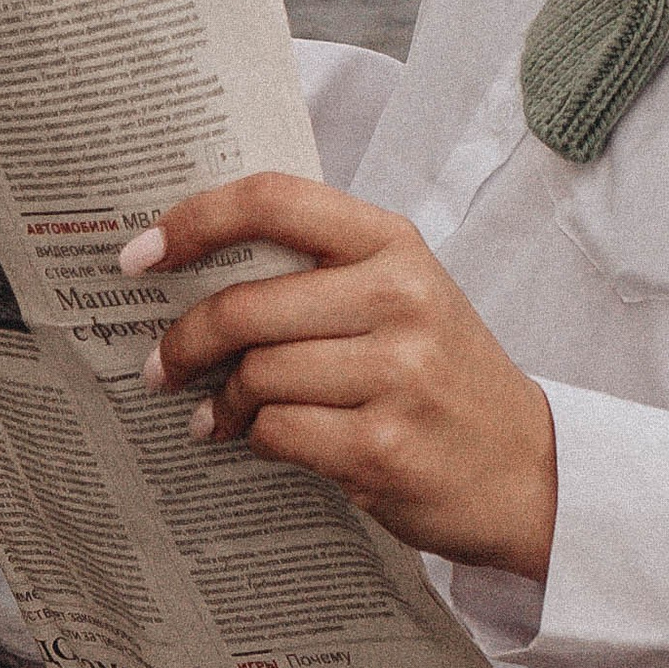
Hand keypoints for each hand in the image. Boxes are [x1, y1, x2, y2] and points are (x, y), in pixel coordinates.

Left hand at [124, 174, 558, 583]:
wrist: (528, 466)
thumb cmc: (445, 373)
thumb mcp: (401, 295)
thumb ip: (319, 272)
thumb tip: (196, 276)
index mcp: (394, 244)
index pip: (275, 201)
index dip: (194, 221)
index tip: (140, 254)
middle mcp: (398, 297)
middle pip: (247, 304)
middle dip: (185, 340)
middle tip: (160, 365)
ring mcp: (396, 372)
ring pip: (257, 373)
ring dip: (222, 401)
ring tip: (216, 414)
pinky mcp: (384, 444)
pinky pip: (278, 431)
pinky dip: (253, 438)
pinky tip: (252, 440)